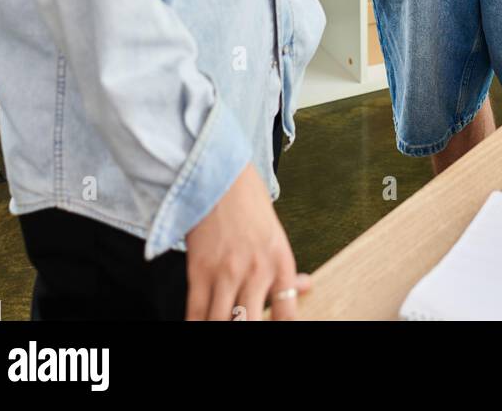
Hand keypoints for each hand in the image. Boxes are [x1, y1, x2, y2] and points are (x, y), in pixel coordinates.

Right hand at [185, 161, 310, 320]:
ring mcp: (226, 272)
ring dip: (221, 326)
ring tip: (224, 322)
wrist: (218, 173)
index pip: (287, 314)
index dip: (281, 327)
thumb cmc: (248, 200)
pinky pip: (196, 312)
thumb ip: (285, 266)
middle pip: (252, 324)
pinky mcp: (199, 270)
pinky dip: (197, 323)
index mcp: (280, 260)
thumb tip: (304, 287)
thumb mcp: (276, 233)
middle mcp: (256, 270)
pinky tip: (200, 323)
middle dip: (248, 329)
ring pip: (221, 323)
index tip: (275, 326)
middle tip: (245, 322)